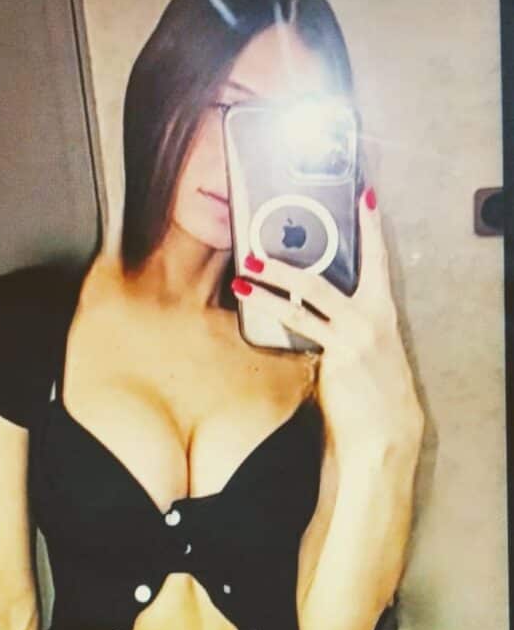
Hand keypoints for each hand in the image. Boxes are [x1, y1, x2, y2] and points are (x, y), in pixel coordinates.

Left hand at [231, 187, 424, 463]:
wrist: (387, 432)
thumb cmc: (373, 396)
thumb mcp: (366, 353)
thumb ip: (344, 330)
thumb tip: (312, 318)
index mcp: (382, 313)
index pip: (379, 261)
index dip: (371, 228)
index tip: (365, 197)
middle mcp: (372, 317)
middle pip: (325, 277)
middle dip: (288, 261)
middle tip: (258, 249)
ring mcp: (355, 334)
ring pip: (307, 297)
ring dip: (270, 286)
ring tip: (243, 277)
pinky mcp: (340, 353)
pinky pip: (302, 327)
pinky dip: (276, 315)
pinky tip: (255, 310)